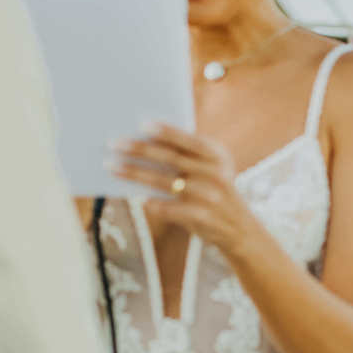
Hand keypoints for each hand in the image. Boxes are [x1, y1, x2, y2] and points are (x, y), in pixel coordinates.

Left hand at [110, 123, 252, 253]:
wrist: (240, 228)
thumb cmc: (216, 190)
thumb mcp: (213, 168)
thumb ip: (189, 155)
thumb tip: (146, 142)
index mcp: (217, 156)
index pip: (188, 140)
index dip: (166, 132)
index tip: (142, 125)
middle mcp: (215, 173)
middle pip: (171, 158)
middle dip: (140, 149)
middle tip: (115, 143)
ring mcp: (208, 196)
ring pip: (164, 182)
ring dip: (135, 173)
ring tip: (112, 166)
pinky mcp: (201, 217)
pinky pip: (169, 208)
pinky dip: (151, 203)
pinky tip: (136, 197)